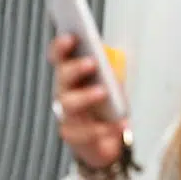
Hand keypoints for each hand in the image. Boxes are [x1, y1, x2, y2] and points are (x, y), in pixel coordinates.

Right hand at [50, 34, 127, 174]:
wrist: (107, 143)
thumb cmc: (108, 107)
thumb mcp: (110, 84)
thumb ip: (107, 70)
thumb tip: (109, 56)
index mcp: (71, 76)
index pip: (59, 57)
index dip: (62, 46)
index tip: (72, 37)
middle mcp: (64, 92)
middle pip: (62, 77)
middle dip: (75, 68)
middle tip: (92, 63)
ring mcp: (66, 114)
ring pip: (69, 103)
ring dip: (85, 96)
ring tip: (103, 92)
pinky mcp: (73, 135)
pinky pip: (85, 132)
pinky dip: (105, 128)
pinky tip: (121, 123)